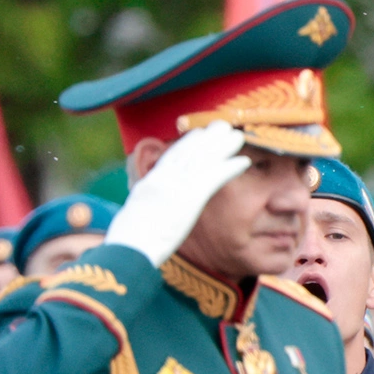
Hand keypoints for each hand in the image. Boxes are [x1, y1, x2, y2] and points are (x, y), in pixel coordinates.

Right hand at [105, 122, 250, 266]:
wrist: (130, 247)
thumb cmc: (129, 242)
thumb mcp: (133, 216)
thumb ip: (143, 206)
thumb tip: (144, 208)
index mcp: (150, 183)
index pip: (171, 158)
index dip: (187, 144)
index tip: (199, 134)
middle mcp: (163, 179)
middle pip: (190, 152)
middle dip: (208, 138)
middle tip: (222, 125)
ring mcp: (177, 186)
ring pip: (203, 159)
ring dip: (223, 146)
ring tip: (237, 136)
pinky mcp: (190, 197)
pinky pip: (214, 177)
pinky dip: (230, 167)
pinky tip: (244, 161)